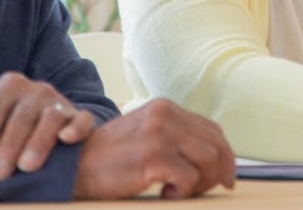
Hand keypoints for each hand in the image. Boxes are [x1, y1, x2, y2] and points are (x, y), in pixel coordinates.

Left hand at [0, 71, 96, 180]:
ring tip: (26, 167)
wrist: (47, 127)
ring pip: (51, 118)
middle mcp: (37, 89)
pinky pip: (83, 120)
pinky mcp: (81, 117)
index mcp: (11, 85)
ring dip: (37, 143)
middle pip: (22, 116)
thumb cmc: (10, 124)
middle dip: (8, 146)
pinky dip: (76, 129)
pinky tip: (65, 140)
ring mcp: (61, 102)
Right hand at [71, 98, 235, 199]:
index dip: (226, 155)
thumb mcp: (146, 134)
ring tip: (178, 190)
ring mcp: (159, 135)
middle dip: (218, 173)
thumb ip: (175, 137)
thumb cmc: (111, 157)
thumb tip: (215, 158)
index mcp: (165, 108)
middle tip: (205, 190)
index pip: (212, 130)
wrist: (75, 165)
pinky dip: (182, 192)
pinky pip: (189, 179)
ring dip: (199, 184)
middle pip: (216, 146)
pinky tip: (164, 193)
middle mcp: (165, 115)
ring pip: (208, 162)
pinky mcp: (153, 158)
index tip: (227, 177)